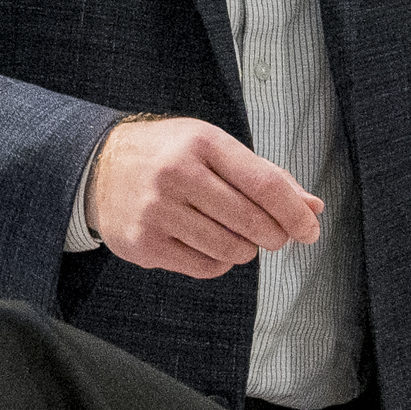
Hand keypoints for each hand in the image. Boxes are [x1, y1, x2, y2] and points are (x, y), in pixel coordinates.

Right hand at [90, 114, 323, 278]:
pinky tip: (211, 246)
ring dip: (245, 250)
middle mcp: (177, 173)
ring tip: (238, 238)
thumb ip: (265, 175)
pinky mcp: (144, 243)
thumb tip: (312, 208)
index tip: (310, 229)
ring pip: (230, 249)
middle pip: (251, 221)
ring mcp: (157, 210)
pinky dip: (219, 263)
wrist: (98, 168)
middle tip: (275, 236)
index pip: (264, 183)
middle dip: (275, 235)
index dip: (294, 213)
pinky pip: (204, 267)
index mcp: (202, 142)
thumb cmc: (169, 156)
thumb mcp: (214, 148)